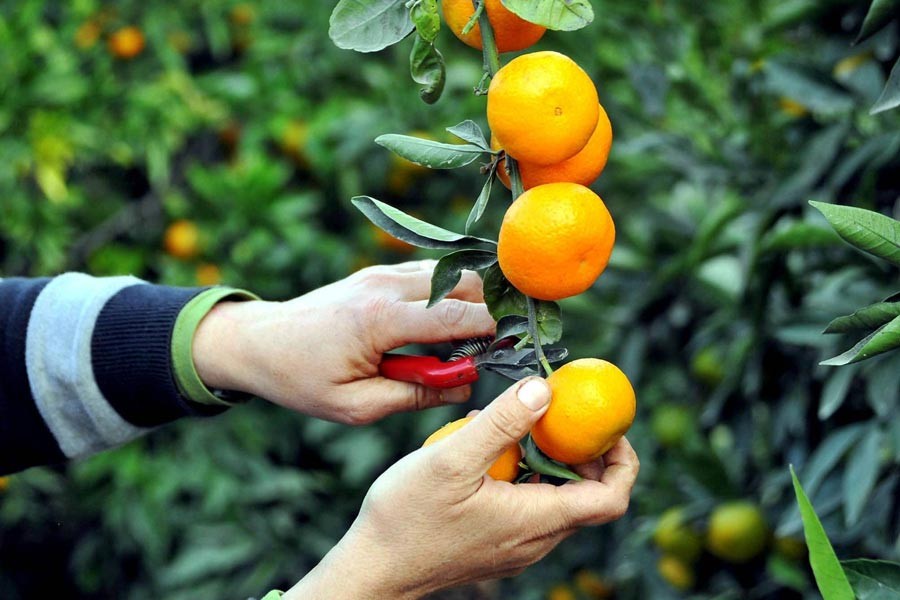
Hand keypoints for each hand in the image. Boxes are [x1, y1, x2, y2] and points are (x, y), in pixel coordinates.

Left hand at [192, 260, 495, 423]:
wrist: (258, 341)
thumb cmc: (301, 379)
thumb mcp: (356, 405)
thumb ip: (415, 396)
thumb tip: (464, 386)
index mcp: (379, 320)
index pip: (455, 317)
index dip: (493, 330)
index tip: (519, 346)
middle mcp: (385, 286)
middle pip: (462, 285)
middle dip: (492, 310)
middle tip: (508, 342)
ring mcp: (381, 274)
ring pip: (451, 274)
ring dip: (472, 300)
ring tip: (484, 334)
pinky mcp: (378, 273)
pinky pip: (430, 275)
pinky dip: (450, 293)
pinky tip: (455, 320)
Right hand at [285, 378, 639, 599]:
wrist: (371, 570)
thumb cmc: (406, 518)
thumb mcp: (452, 459)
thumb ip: (501, 423)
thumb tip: (543, 389)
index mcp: (536, 521)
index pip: (611, 499)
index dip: (622, 461)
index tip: (606, 428)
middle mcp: (535, 541)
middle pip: (588, 498)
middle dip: (586, 455)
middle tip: (563, 417)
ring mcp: (517, 548)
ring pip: (558, 502)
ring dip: (553, 464)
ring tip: (525, 429)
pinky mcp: (497, 546)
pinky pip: (531, 510)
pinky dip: (529, 478)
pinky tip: (495, 454)